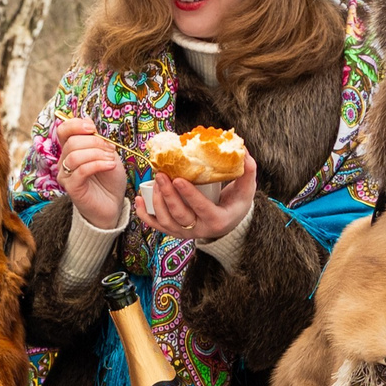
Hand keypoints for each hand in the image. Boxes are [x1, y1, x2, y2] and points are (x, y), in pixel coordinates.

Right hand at [54, 118, 127, 228]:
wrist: (113, 203)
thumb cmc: (109, 179)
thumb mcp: (107, 153)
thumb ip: (97, 139)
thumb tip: (88, 122)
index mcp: (71, 150)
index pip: (63, 130)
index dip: (76, 125)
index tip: (93, 129)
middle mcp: (64, 161)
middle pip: (72, 142)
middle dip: (95, 142)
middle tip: (110, 150)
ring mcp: (66, 175)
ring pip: (75, 156)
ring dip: (97, 154)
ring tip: (111, 160)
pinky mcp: (71, 188)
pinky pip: (81, 170)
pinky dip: (98, 165)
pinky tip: (110, 166)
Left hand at [134, 151, 257, 242]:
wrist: (228, 222)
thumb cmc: (236, 203)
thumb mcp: (246, 190)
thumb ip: (247, 172)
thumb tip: (245, 153)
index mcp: (217, 220)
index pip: (202, 208)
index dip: (189, 195)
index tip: (178, 179)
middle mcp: (199, 230)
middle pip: (179, 215)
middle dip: (168, 195)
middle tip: (161, 175)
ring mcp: (185, 232)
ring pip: (166, 221)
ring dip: (156, 201)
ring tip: (155, 181)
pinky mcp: (174, 231)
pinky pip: (156, 226)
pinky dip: (144, 214)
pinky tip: (138, 199)